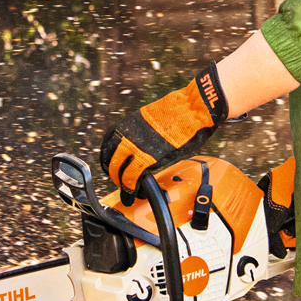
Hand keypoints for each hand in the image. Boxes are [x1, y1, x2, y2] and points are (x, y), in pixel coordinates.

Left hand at [97, 76, 230, 195]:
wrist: (193, 107)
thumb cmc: (181, 111)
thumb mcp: (154, 120)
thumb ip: (144, 133)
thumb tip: (145, 145)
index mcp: (127, 124)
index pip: (107, 144)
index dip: (109, 159)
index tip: (114, 167)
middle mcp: (127, 133)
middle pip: (109, 158)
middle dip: (113, 173)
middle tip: (119, 181)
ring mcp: (136, 144)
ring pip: (117, 168)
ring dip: (120, 182)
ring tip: (126, 191)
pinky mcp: (148, 155)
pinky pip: (132, 176)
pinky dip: (131, 188)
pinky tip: (134, 193)